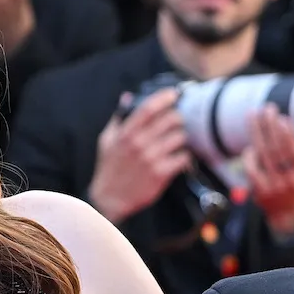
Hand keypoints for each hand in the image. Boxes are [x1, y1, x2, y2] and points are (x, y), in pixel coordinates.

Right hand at [88, 87, 189, 223]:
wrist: (110, 199)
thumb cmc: (109, 168)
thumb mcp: (107, 140)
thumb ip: (118, 118)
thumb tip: (127, 97)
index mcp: (126, 133)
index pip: (148, 108)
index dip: (164, 98)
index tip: (174, 94)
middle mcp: (139, 144)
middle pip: (170, 120)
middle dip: (178, 117)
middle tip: (179, 120)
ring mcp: (152, 159)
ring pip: (180, 137)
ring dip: (183, 137)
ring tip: (179, 140)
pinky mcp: (161, 174)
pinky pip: (184, 157)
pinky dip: (186, 155)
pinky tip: (181, 157)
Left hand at [243, 105, 293, 237]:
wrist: (291, 215)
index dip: (288, 134)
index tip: (282, 118)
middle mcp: (290, 181)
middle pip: (277, 148)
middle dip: (270, 125)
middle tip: (266, 109)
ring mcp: (274, 187)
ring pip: (262, 154)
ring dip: (256, 132)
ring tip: (254, 115)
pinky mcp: (260, 192)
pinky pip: (251, 168)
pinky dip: (249, 155)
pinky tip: (250, 144)